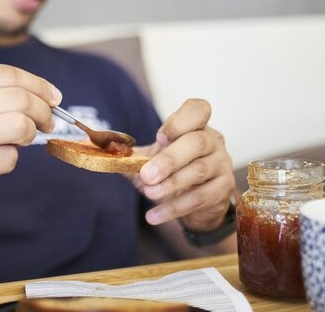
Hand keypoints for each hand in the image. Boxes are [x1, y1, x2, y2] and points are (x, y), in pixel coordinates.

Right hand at [0, 64, 60, 225]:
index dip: (38, 84)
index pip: (6, 74)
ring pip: (19, 126)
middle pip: (19, 98)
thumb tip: (41, 97)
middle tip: (47, 124)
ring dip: (29, 136)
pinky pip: (8, 159)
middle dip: (43, 111)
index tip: (54, 97)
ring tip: (20, 143)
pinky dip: (9, 162)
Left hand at [133, 99, 234, 231]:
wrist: (197, 202)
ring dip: (171, 184)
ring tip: (149, 194)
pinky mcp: (222, 190)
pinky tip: (154, 215)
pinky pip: (199, 198)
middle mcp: (213, 141)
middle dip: (169, 159)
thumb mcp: (153, 158)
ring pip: (198, 171)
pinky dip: (174, 208)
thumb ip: (131, 154)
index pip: (198, 110)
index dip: (180, 120)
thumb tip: (102, 153)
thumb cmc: (173, 171)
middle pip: (196, 143)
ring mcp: (221, 164)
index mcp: (196, 125)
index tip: (161, 136)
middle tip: (147, 175)